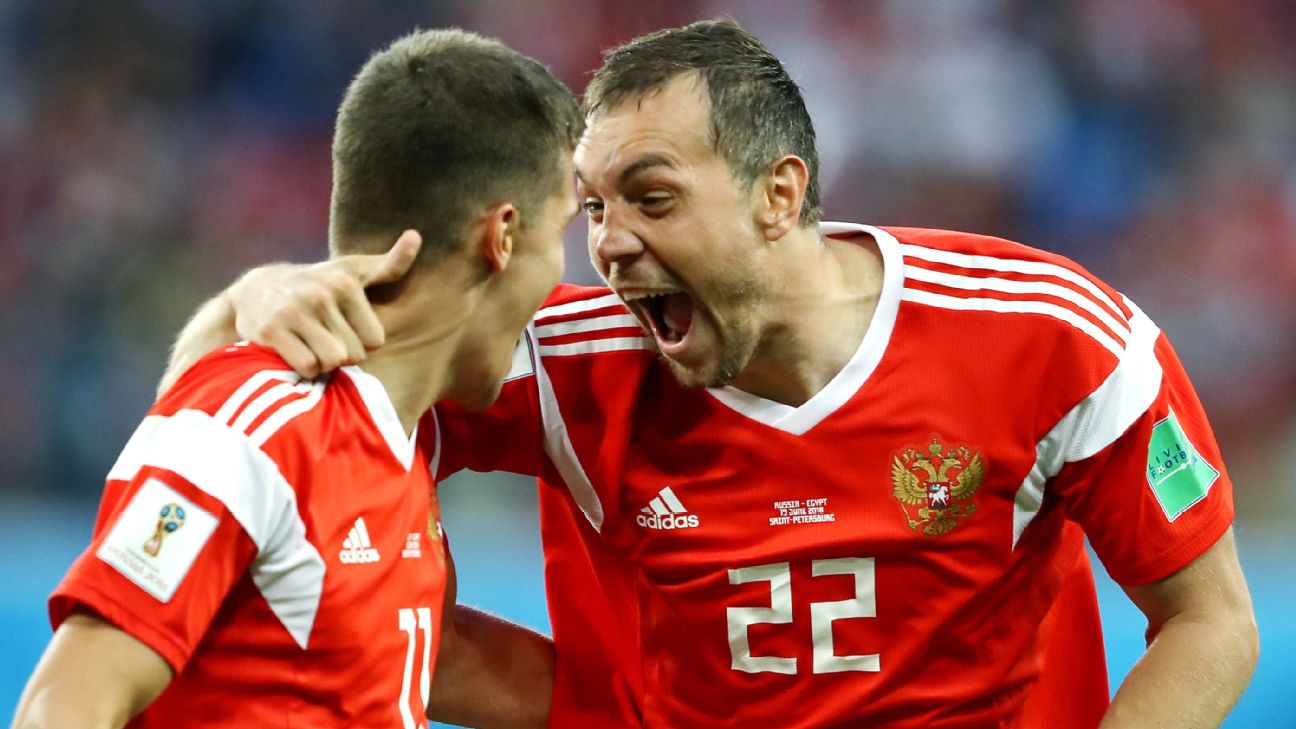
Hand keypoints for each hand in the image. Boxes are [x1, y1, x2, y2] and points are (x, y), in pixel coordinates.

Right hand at [229, 230, 421, 377]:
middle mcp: (320, 294)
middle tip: (324, 336)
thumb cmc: (318, 284)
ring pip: (331, 362)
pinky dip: (304, 368)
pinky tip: (295, 351)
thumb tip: (416, 236)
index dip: (361, 341)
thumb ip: (390, 263)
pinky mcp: (271, 330)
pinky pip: (306, 367)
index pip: (375, 341)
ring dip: (323, 363)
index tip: (344, 327)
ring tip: (311, 344)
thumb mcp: (353, 271)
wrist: (256, 290)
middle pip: (354, 355)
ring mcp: (294, 311)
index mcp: (345, 283)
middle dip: (342, 354)